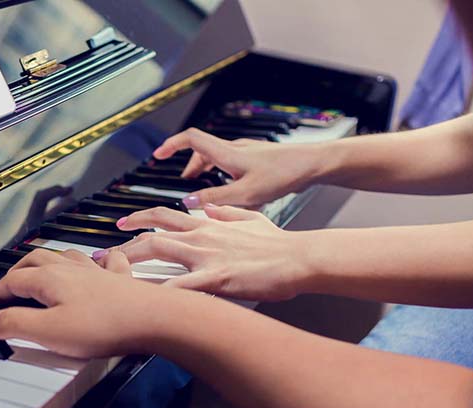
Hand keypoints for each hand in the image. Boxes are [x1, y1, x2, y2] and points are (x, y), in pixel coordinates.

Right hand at [0, 249, 165, 357]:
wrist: (154, 318)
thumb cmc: (105, 325)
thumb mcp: (49, 332)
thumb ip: (15, 324)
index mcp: (49, 279)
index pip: (12, 281)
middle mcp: (71, 269)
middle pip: (35, 261)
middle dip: (17, 271)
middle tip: (7, 284)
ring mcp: (97, 271)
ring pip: (66, 256)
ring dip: (49, 261)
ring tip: (42, 268)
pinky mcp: (120, 278)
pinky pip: (106, 260)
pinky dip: (96, 259)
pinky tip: (100, 260)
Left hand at [102, 205, 309, 300]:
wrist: (298, 257)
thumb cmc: (279, 244)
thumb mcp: (250, 218)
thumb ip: (225, 212)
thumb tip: (206, 206)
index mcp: (208, 225)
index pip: (165, 217)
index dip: (140, 219)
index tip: (122, 225)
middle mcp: (201, 236)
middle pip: (151, 235)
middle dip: (121, 246)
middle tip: (100, 257)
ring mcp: (206, 256)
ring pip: (158, 252)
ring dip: (129, 262)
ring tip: (108, 275)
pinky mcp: (215, 277)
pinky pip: (180, 285)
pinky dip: (159, 293)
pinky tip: (141, 302)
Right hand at [155, 128, 324, 208]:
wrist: (315, 164)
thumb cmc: (285, 175)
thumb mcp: (246, 194)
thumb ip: (215, 199)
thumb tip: (189, 202)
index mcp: (227, 153)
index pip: (191, 139)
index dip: (171, 145)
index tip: (157, 155)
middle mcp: (235, 149)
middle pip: (202, 151)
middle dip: (189, 166)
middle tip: (183, 183)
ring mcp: (248, 152)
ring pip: (218, 158)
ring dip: (206, 172)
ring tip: (206, 190)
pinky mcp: (258, 159)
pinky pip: (232, 163)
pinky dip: (223, 174)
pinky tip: (233, 192)